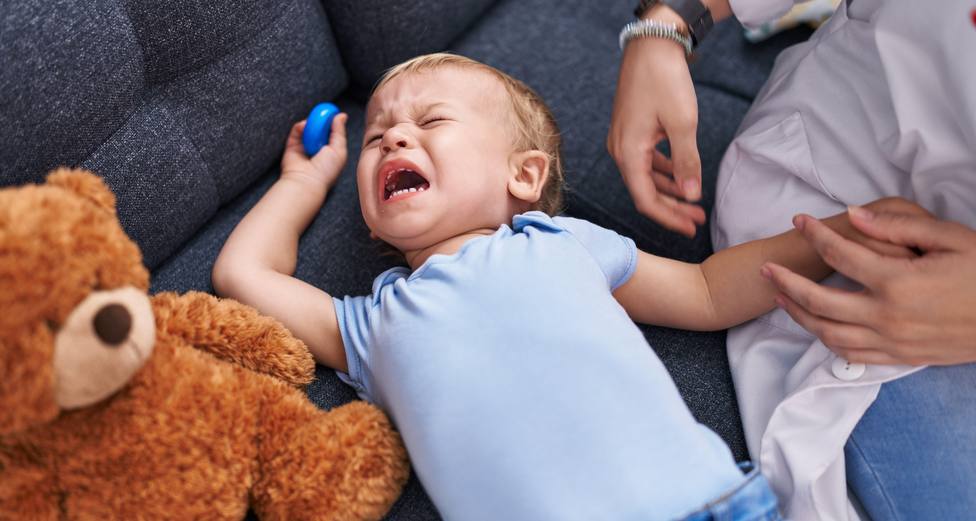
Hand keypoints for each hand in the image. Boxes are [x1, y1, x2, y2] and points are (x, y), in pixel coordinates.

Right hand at [281, 113, 347, 190]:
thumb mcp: (339, 149)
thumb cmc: (326, 170)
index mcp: (332, 151)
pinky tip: (304, 127)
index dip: (333, 122)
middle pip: (320, 127)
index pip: (333, 132)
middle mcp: (318, 148)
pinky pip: (296, 130)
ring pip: (309, 127)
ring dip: (311, 123)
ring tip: (314, 126)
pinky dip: (300, 126)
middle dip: (321, 120)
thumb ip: (339, 132)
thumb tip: (341, 115)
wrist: (306, 180)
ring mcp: (305, 146)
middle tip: (323, 114)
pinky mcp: (292, 145)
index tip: (333, 112)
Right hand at [607, 16, 704, 236]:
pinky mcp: (631, 132)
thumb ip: (687, 162)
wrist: (651, 46)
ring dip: (670, 191)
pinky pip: (646, 162)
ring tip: (694, 202)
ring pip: (646, 178)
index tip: (692, 227)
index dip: (669, 217)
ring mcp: (624, 141)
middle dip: (672, 207)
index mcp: (628, 153)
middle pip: (645, 192)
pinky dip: (664, 173)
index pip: (646, 200)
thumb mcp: (682, 123)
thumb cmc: (664, 80)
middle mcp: (620, 150)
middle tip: (698, 219)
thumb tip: (691, 195)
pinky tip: (682, 177)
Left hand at [762, 205, 975, 365]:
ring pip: (827, 332)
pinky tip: (815, 326)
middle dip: (785, 282)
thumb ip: (898, 227)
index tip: (799, 219)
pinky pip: (851, 355)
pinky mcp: (900, 358)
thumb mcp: (951, 238)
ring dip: (798, 315)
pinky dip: (826, 341)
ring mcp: (891, 341)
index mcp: (898, 280)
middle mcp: (887, 315)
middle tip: (765, 269)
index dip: (814, 233)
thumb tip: (853, 215)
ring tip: (780, 297)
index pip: (839, 253)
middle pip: (817, 300)